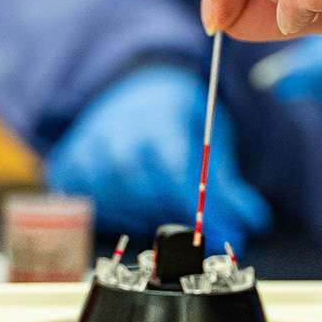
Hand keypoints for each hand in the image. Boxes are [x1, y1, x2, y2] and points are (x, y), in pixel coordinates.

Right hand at [44, 64, 272, 248]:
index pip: (174, 169)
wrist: (136, 90)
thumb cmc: (178, 118)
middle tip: (201, 230)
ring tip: (168, 210)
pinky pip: (90, 207)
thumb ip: (228, 185)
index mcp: (158, 120)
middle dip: (176, 216)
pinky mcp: (68, 167)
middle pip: (144, 192)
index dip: (196, 205)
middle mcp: (117, 135)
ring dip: (148, 218)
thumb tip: (253, 223)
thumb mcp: (212, 138)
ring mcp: (88, 152)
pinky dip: (116, 215)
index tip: (220, 231)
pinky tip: (134, 207)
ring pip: (117, 204)